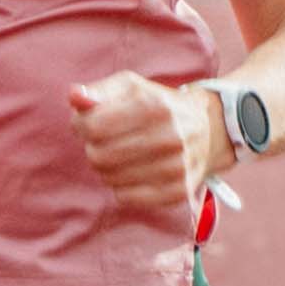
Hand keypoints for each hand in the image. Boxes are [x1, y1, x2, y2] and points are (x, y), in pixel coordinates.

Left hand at [72, 68, 223, 214]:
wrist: (210, 130)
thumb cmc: (159, 105)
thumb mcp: (130, 88)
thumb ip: (98, 92)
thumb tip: (74, 97)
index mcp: (154, 106)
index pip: (92, 126)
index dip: (81, 125)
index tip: (88, 124)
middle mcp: (169, 136)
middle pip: (98, 155)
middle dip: (93, 147)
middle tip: (105, 141)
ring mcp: (176, 167)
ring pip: (110, 178)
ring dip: (106, 168)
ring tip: (120, 156)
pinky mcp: (178, 191)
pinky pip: (126, 198)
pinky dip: (121, 186)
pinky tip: (132, 172)